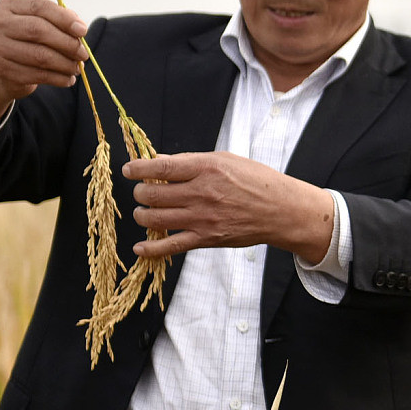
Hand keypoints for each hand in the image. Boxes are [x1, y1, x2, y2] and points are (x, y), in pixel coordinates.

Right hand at [0, 0, 88, 132]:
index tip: (83, 31)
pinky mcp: (4, 70)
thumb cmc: (28, 39)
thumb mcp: (40, 22)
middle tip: (83, 54)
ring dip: (66, 64)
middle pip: (38, 31)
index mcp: (8, 5)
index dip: (64, 18)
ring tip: (78, 67)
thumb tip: (80, 28)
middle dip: (67, 43)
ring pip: (40, 56)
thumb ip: (59, 19)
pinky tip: (68, 78)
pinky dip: (59, 78)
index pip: (39, 6)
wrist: (2, 67)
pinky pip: (38, 75)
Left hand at [124, 152, 336, 262]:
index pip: (162, 168)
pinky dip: (151, 248)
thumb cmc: (257, 181)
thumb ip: (192, 162)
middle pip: (153, 194)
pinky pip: (171, 245)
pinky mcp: (206, 238)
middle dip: (140, 193)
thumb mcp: (227, 160)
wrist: (281, 210)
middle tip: (142, 192)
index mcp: (206, 169)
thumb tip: (161, 163)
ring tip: (145, 212)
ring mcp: (203, 218)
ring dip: (142, 215)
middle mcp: (202, 193)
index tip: (129, 170)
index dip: (139, 169)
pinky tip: (140, 247)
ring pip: (155, 218)